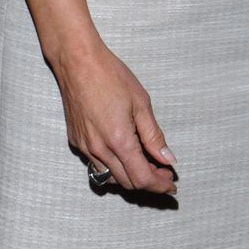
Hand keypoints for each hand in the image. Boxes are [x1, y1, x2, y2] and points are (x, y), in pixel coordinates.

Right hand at [53, 39, 176, 194]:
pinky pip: (97, 166)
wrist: (78, 63)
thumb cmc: (111, 77)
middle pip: (127, 182)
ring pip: (111, 178)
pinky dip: (114, 168)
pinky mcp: (76, 142)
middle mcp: (99, 150)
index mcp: (119, 140)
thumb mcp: (141, 103)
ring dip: (131, 177)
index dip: (159, 185)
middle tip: (165, 173)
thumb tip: (168, 159)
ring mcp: (85, 147)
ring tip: (148, 165)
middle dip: (149, 183)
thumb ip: (154, 136)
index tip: (172, 185)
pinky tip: (126, 155)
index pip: (142, 178)